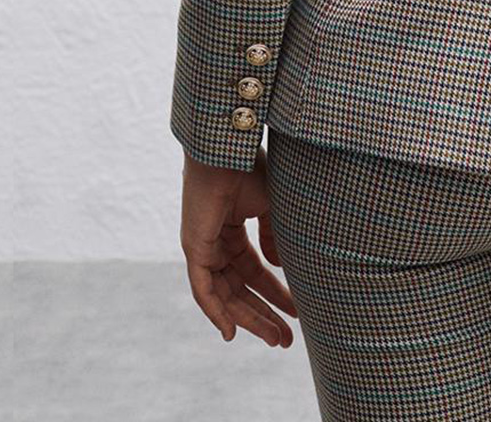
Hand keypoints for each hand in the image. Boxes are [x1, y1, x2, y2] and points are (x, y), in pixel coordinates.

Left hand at [179, 145, 298, 345]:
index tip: (297, 313)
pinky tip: (231, 332)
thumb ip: (273, 236)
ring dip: (248, 318)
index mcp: (233, 228)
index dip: (275, 292)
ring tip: (274, 338)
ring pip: (225, 295)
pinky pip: (202, 290)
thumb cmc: (250, 168)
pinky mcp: (193, 249)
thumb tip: (277, 265)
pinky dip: (216, 312)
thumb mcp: (272, 206)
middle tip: (286, 340)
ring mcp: (203, 247)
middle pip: (240, 289)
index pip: (255, 270)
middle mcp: (216, 241)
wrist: (229, 151)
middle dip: (264, 313)